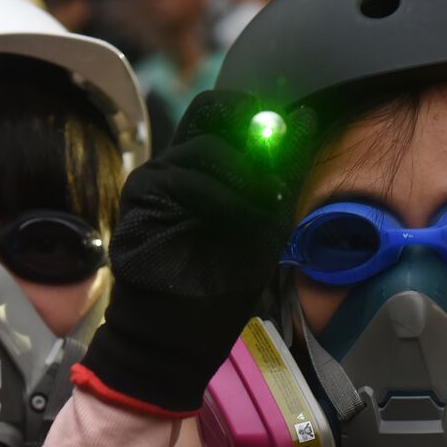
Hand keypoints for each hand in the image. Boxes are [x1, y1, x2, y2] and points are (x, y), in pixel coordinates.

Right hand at [75, 90, 317, 414]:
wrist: (176, 335)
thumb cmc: (219, 287)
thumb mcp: (264, 227)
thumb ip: (281, 181)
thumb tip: (306, 123)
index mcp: (207, 171)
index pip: (230, 116)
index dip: (262, 118)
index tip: (294, 135)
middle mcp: (178, 164)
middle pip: (211, 111)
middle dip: (250, 129)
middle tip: (277, 160)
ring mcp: (156, 176)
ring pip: (208, 147)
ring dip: (246, 175)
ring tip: (265, 208)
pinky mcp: (140, 194)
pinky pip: (186, 178)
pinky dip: (224, 196)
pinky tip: (242, 218)